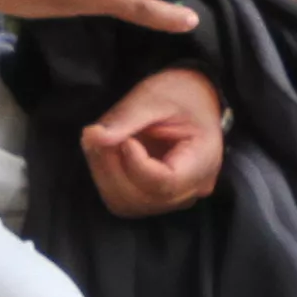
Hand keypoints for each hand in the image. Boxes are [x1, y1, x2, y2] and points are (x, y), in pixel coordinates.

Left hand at [79, 66, 230, 216]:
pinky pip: (122, 199)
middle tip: (100, 132)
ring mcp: (172, 199)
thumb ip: (125, 118)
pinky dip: (105, 176)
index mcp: (203, 162)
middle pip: (142, 197)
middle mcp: (191, 190)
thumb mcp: (154, 97)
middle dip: (111, 166)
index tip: (123, 137)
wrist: (192, 100)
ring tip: (103, 138)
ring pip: (126, 203)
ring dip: (104, 171)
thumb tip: (92, 137)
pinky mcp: (153, 198)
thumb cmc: (180, 94)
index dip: (135, 164)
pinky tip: (107, 151)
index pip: (164, 184)